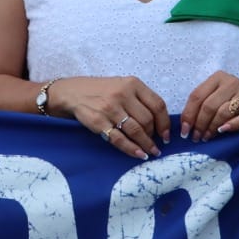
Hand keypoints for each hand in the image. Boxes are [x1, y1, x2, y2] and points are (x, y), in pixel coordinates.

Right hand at [50, 76, 170, 159]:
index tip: (166, 135)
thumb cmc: (100, 90)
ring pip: (136, 131)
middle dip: (154, 136)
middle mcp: (122, 94)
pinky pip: (119, 139)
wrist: (71, 93)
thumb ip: (139, 99)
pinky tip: (138, 154)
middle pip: (147, 120)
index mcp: (132, 83)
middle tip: (155, 145)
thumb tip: (159, 124)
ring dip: (146, 145)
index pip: (157, 105)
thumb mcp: (121, 85)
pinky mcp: (98, 121)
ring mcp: (109, 108)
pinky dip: (131, 149)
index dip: (165, 123)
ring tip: (150, 152)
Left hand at [181, 71, 238, 140]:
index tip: (184, 131)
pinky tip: (223, 131)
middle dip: (200, 124)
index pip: (196, 96)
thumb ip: (202, 104)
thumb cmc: (233, 99)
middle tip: (196, 137)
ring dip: (212, 127)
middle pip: (209, 106)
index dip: (188, 115)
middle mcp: (231, 82)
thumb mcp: (216, 95)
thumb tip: (185, 125)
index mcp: (217, 78)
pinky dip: (234, 125)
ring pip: (224, 112)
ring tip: (207, 137)